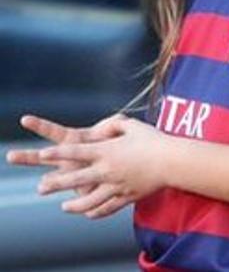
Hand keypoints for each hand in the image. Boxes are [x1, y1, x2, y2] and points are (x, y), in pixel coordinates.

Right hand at [6, 114, 126, 199]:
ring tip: (41, 187)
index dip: (40, 126)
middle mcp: (68, 159)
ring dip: (49, 183)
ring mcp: (75, 175)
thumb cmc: (117, 143)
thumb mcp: (118, 130)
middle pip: (44, 158)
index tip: (24, 119)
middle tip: (9, 156)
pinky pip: (84, 191)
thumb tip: (118, 120)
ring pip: (56, 180)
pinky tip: (78, 201)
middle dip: (27, 157)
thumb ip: (116, 124)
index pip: (54, 132)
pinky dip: (85, 193)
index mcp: (74, 141)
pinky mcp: (86, 189)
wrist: (124, 164)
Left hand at [33, 115, 172, 218]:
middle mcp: (108, 170)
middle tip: (41, 188)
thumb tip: (102, 127)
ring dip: (74, 205)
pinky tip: (88, 214)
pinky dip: (96, 213)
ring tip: (64, 207)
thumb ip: (115, 124)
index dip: (57, 153)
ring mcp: (116, 186)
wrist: (173, 161)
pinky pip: (107, 208)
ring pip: (89, 200)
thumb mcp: (134, 126)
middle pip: (76, 179)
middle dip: (56, 183)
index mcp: (107, 151)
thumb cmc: (155, 140)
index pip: (76, 152)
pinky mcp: (127, 196)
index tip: (41, 153)